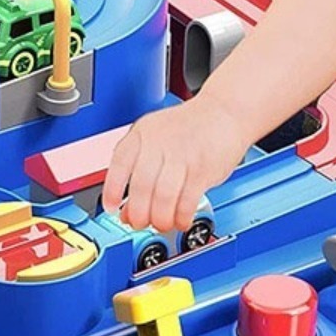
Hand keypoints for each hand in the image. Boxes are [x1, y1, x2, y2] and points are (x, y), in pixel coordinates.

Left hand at [101, 96, 250, 232]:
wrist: (224, 111)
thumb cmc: (187, 128)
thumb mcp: (155, 139)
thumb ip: (138, 171)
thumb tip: (126, 210)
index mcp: (142, 134)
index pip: (119, 164)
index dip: (112, 190)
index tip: (111, 209)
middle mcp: (159, 143)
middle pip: (141, 186)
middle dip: (139, 213)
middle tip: (142, 223)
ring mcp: (182, 155)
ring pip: (163, 196)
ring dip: (161, 219)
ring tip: (162, 224)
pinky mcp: (203, 168)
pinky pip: (188, 200)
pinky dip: (182, 216)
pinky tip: (181, 220)